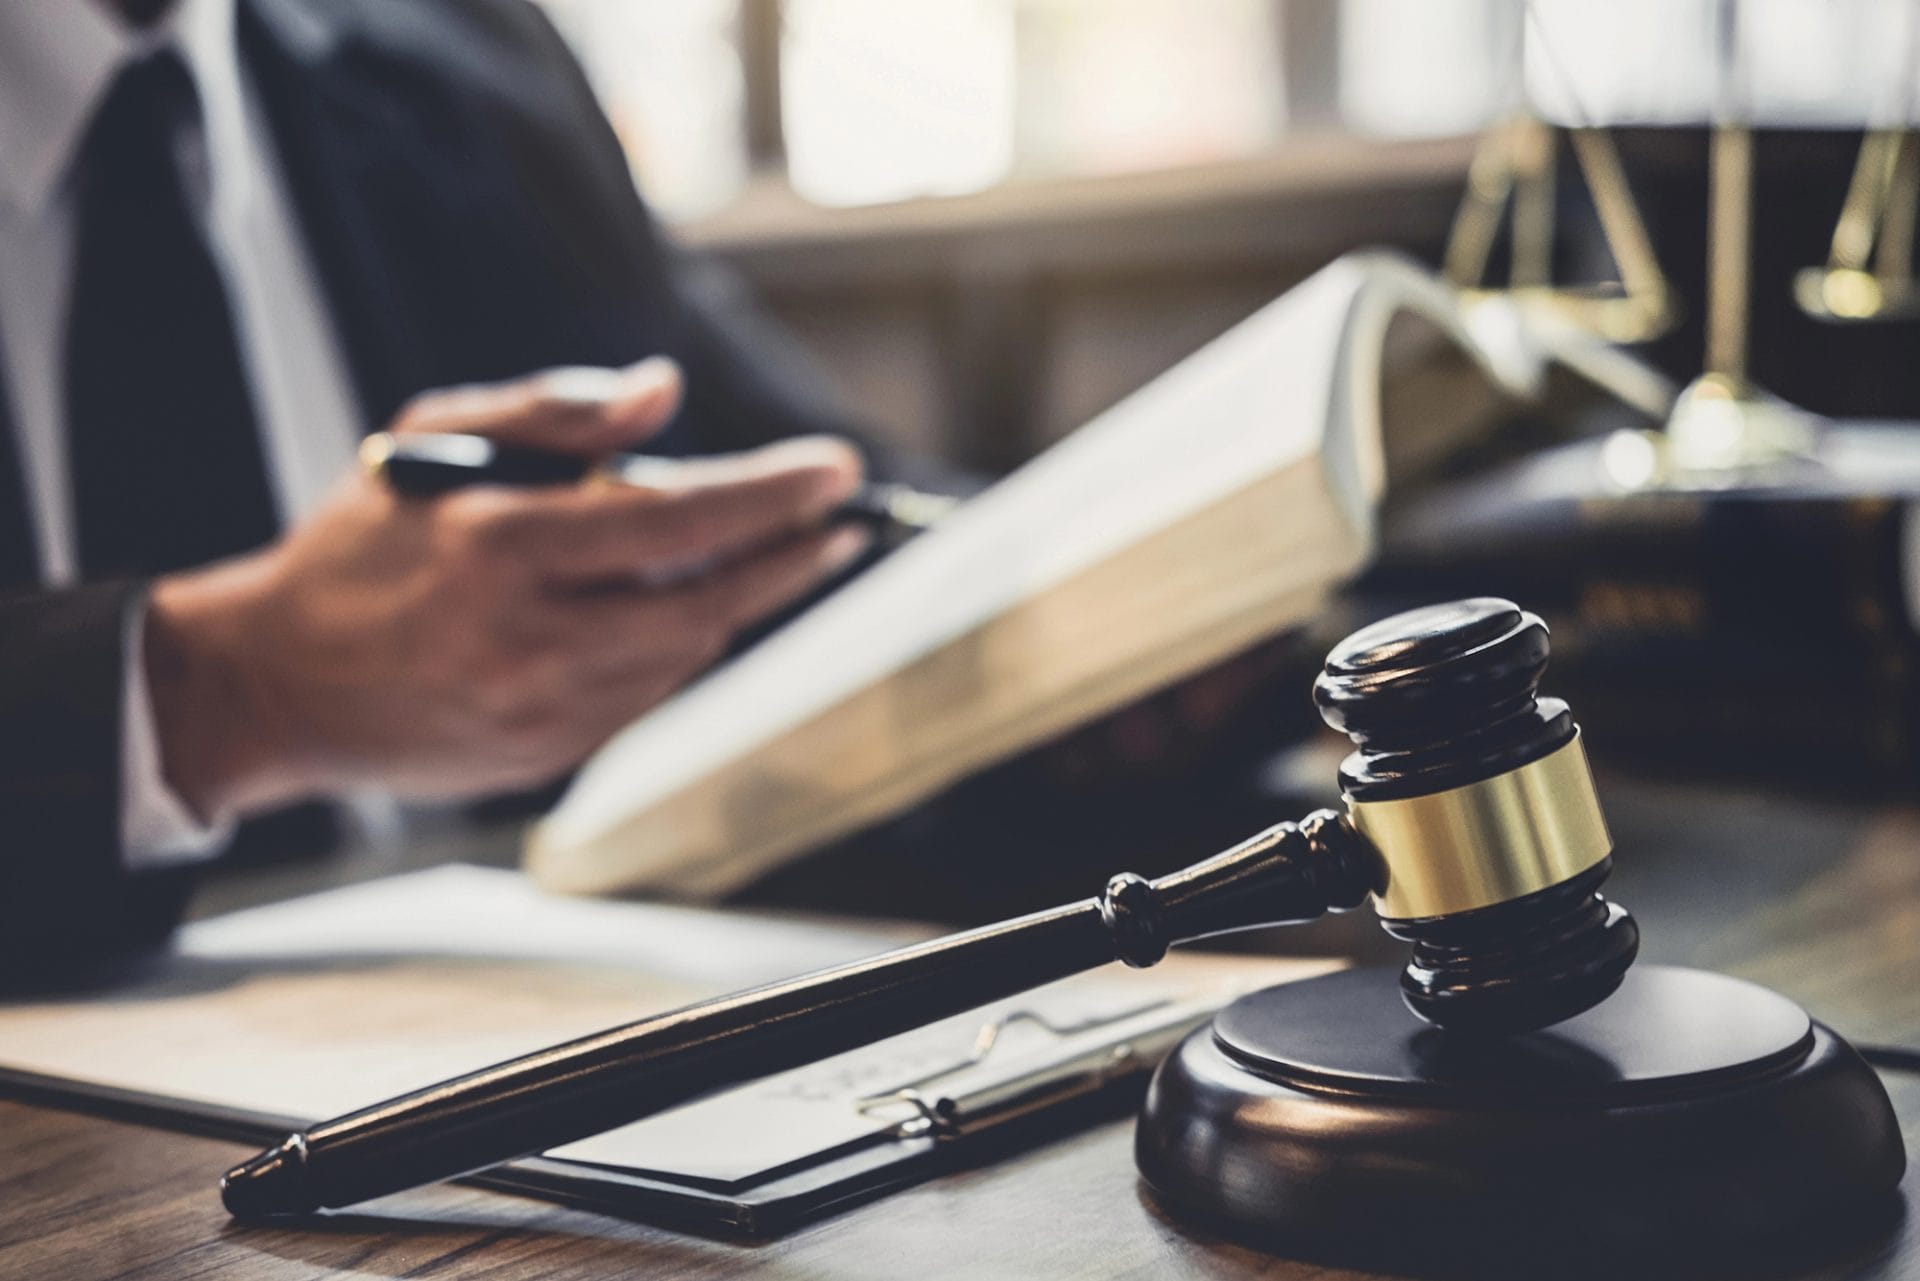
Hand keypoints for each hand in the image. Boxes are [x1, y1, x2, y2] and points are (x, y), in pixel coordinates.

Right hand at [144, 357, 867, 821]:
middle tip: (840, 525)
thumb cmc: (357, 543)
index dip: (771, 496)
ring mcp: (540, 710)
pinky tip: (686, 610)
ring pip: (686, 653)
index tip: (835, 471)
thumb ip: (553, 412)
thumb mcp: (431, 441)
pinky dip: (680, 647)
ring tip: (768, 554)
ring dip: (738, 601)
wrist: (276, 683)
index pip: (676, 521)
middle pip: (708, 602)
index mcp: (499, 546)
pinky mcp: (544, 756)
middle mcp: (527, 638)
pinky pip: (648, 696)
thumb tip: (664, 392)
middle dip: (789, 559)